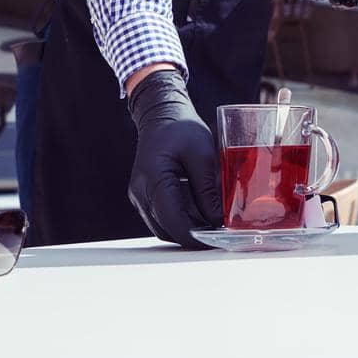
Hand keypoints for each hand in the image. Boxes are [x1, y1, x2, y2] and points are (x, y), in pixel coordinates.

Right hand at [125, 69, 222, 247]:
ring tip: (212, 225)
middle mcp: (140, 192)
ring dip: (186, 229)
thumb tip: (218, 220)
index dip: (195, 236)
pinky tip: (199, 214)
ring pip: (162, 227)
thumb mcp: (203, 154)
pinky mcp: (143, 196)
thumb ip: (209, 189)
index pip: (173, 220)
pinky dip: (179, 220)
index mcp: (153, 179)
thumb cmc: (181, 129)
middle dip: (193, 236)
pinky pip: (160, 217)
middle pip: (166, 229)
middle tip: (218, 235)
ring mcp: (139, 196)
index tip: (216, 241)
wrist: (160, 115)